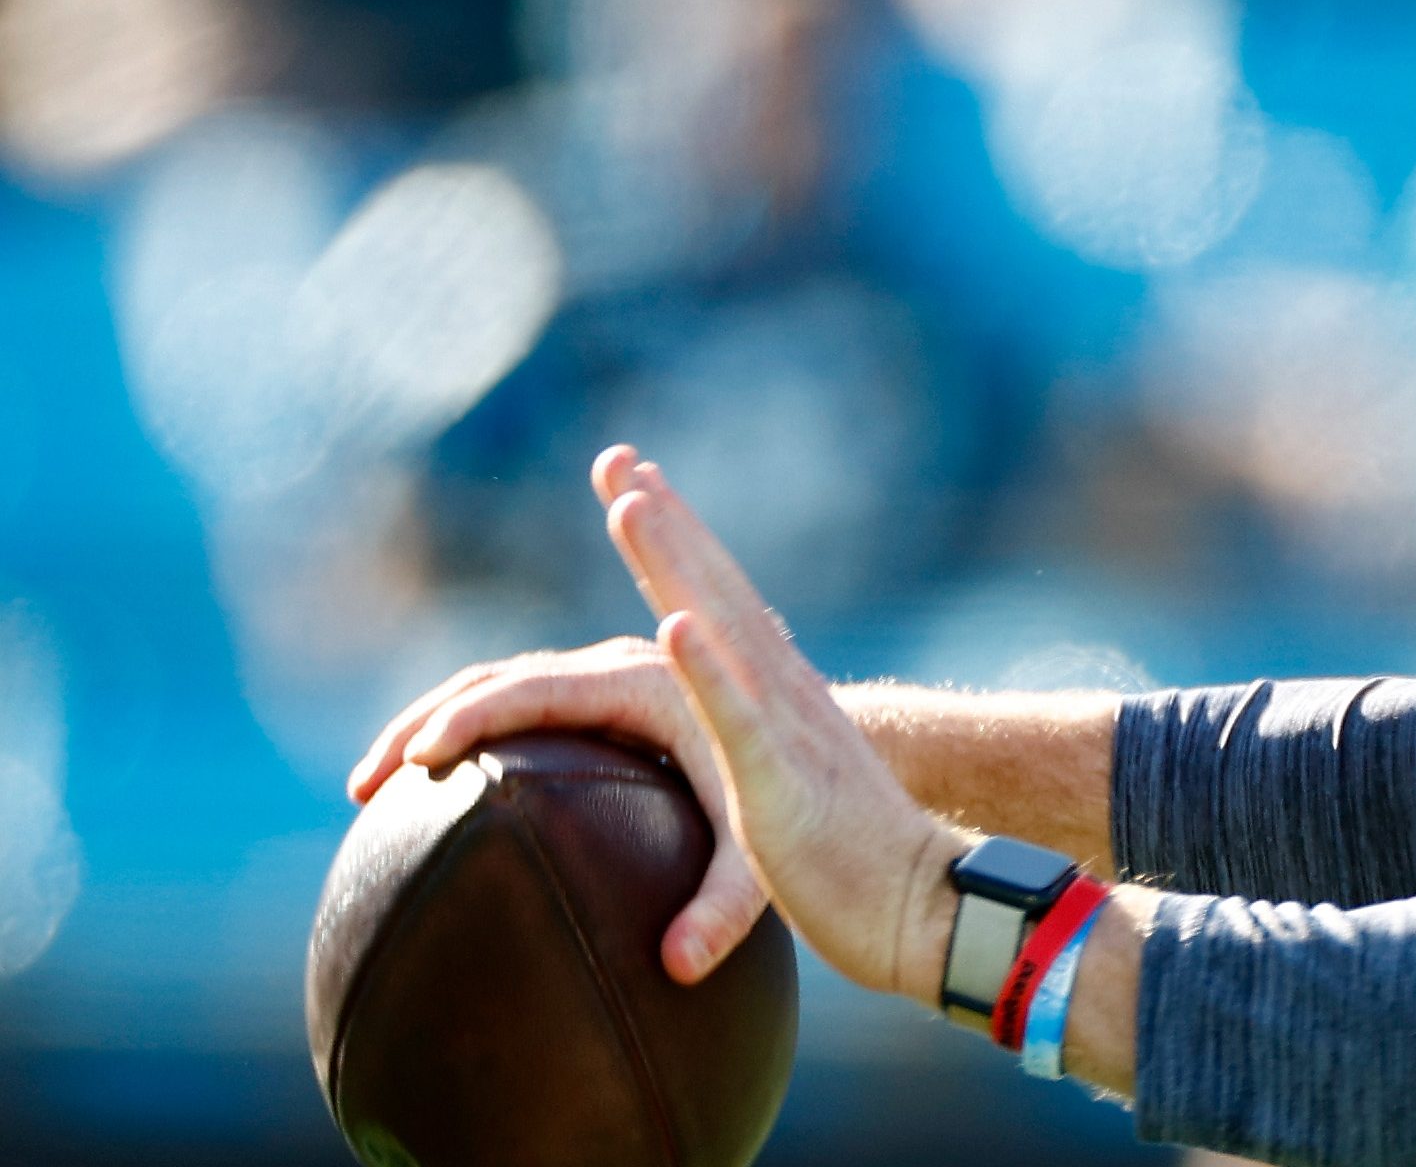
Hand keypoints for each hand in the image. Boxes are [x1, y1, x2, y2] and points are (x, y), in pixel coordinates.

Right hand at [347, 451, 769, 985]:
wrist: (832, 760)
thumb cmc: (798, 810)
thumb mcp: (762, 863)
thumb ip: (724, 906)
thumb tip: (679, 967)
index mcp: (648, 687)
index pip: (535, 689)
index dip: (469, 718)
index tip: (416, 760)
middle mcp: (625, 668)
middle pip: (500, 679)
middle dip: (423, 722)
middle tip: (362, 784)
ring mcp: (614, 679)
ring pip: (504, 683)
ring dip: (434, 721)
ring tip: (374, 786)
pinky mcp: (610, 699)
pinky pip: (526, 704)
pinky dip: (472, 731)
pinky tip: (438, 787)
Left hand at [604, 451, 964, 1005]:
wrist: (925, 910)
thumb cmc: (855, 871)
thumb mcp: (782, 810)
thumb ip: (746, 782)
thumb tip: (715, 776)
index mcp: (772, 701)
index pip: (716, 603)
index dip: (677, 539)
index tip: (638, 480)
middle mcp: (777, 697)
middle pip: (709, 590)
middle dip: (662, 521)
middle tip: (619, 458)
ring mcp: (782, 733)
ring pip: (719, 632)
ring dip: (676, 565)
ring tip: (634, 504)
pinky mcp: (783, 785)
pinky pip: (738, 717)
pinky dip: (708, 667)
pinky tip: (678, 625)